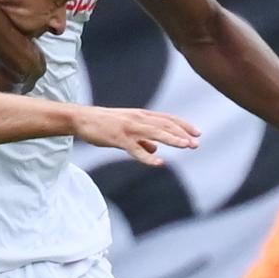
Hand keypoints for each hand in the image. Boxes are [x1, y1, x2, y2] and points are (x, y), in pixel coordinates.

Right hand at [69, 105, 202, 163]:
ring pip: (155, 133)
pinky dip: (147, 156)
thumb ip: (143, 138)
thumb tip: (156, 149)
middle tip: (196, 144)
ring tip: (186, 146)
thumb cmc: (103, 123)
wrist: (81, 119)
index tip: (197, 132)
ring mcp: (129, 128)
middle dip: (182, 134)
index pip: (168, 118)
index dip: (184, 125)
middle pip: (165, 125)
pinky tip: (158, 162)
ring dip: (172, 139)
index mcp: (141, 115)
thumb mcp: (127, 128)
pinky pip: (136, 149)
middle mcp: (138, 119)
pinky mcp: (118, 139)